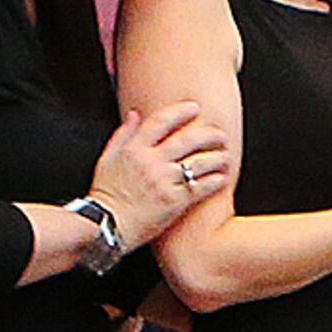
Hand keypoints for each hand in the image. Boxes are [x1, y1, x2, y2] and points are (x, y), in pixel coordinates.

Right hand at [90, 100, 235, 245]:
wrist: (106, 225)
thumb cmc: (106, 194)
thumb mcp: (107, 158)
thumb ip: (123, 134)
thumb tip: (136, 113)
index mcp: (134, 149)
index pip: (160, 121)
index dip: (180, 111)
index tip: (194, 107)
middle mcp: (150, 162)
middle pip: (186, 140)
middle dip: (208, 134)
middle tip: (220, 134)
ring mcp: (164, 181)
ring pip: (198, 162)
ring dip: (217, 157)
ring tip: (226, 156)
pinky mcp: (175, 201)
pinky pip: (201, 187)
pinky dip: (215, 181)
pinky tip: (223, 178)